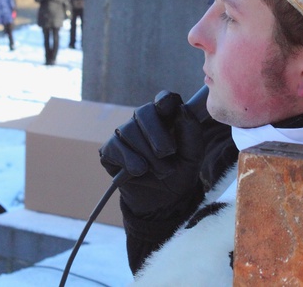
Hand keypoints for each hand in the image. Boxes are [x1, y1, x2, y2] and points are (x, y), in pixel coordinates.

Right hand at [99, 91, 203, 218]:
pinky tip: (139, 171)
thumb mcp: (192, 155)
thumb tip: (182, 109)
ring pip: (129, 131)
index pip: (165, 99)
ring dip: (148, 155)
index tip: (168, 109)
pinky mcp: (110, 150)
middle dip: (156, 134)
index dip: (165, 101)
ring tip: (161, 171)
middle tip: (168, 153)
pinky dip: (130, 160)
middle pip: (144, 112)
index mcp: (166, 117)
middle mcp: (144, 121)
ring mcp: (125, 135)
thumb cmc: (180, 173)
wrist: (165, 202)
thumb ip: (191, 132)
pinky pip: (115, 147)